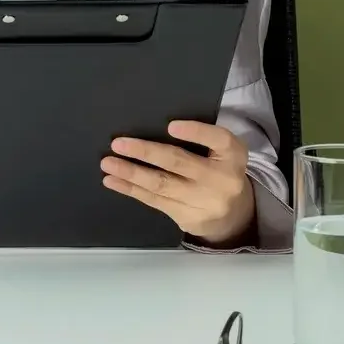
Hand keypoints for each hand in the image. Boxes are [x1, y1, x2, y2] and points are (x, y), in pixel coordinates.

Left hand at [101, 121, 255, 243]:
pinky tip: (114, 181)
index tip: (170, 125)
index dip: (196, 132)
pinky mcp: (187, 217)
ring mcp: (204, 201)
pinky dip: (131, 189)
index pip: (219, 140)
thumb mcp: (223, 152)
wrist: (235, 215)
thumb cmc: (220, 170)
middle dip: (145, 152)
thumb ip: (201, 139)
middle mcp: (222, 179)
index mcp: (233, 155)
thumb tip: (153, 125)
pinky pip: (155, 201)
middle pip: (179, 162)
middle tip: (118, 144)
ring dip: (131, 172)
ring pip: (161, 184)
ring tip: (108, 163)